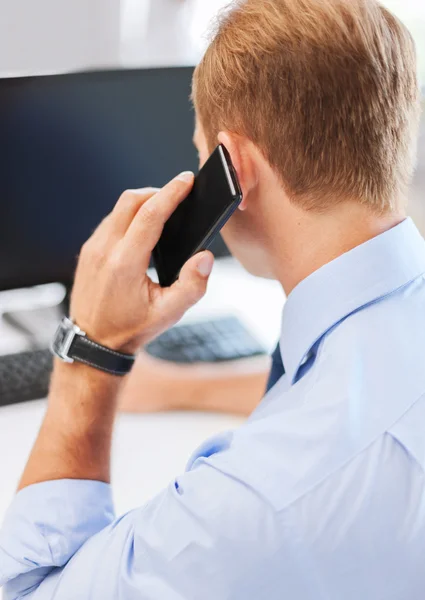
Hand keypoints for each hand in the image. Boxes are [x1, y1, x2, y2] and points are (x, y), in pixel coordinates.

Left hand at [70, 172, 213, 353]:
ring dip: (142, 204)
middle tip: (178, 196)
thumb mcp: (169, 314)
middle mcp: (104, 250)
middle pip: (131, 201)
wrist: (93, 342)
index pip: (150, 214)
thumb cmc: (131, 329)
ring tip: (163, 213)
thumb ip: (192, 286)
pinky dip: (128, 216)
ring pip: (118, 208)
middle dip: (157, 192)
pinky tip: (142, 230)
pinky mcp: (87, 250)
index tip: (186, 180)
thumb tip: (204, 257)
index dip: (171, 193)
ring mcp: (92, 248)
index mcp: (125, 263)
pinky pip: (110, 221)